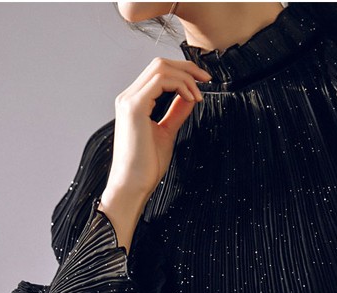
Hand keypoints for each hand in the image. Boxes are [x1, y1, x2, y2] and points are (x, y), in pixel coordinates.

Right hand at [104, 56, 211, 207]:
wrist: (132, 185)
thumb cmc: (146, 166)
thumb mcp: (167, 132)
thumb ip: (176, 112)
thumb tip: (190, 97)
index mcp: (135, 102)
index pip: (158, 72)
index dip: (183, 72)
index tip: (203, 83)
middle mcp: (128, 97)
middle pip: (159, 63)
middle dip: (187, 67)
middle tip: (207, 79)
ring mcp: (129, 100)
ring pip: (160, 67)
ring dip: (186, 77)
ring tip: (199, 96)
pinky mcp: (134, 107)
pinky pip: (160, 80)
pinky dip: (181, 85)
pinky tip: (192, 99)